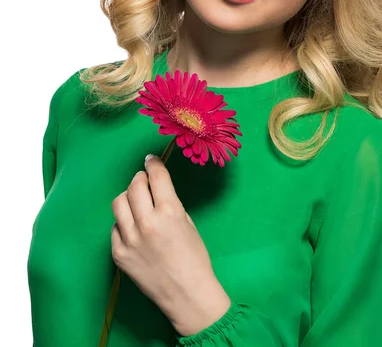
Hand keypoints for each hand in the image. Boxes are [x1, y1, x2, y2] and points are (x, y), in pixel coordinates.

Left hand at [111, 155, 230, 334]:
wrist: (186, 292)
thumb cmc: (194, 256)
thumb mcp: (187, 222)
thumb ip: (169, 204)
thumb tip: (155, 190)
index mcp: (169, 212)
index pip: (156, 176)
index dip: (153, 164)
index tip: (151, 159)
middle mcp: (146, 222)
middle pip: (134, 186)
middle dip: (140, 178)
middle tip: (145, 181)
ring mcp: (129, 239)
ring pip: (119, 203)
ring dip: (129, 197)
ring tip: (137, 203)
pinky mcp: (118, 253)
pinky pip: (115, 227)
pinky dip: (124, 222)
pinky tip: (134, 228)